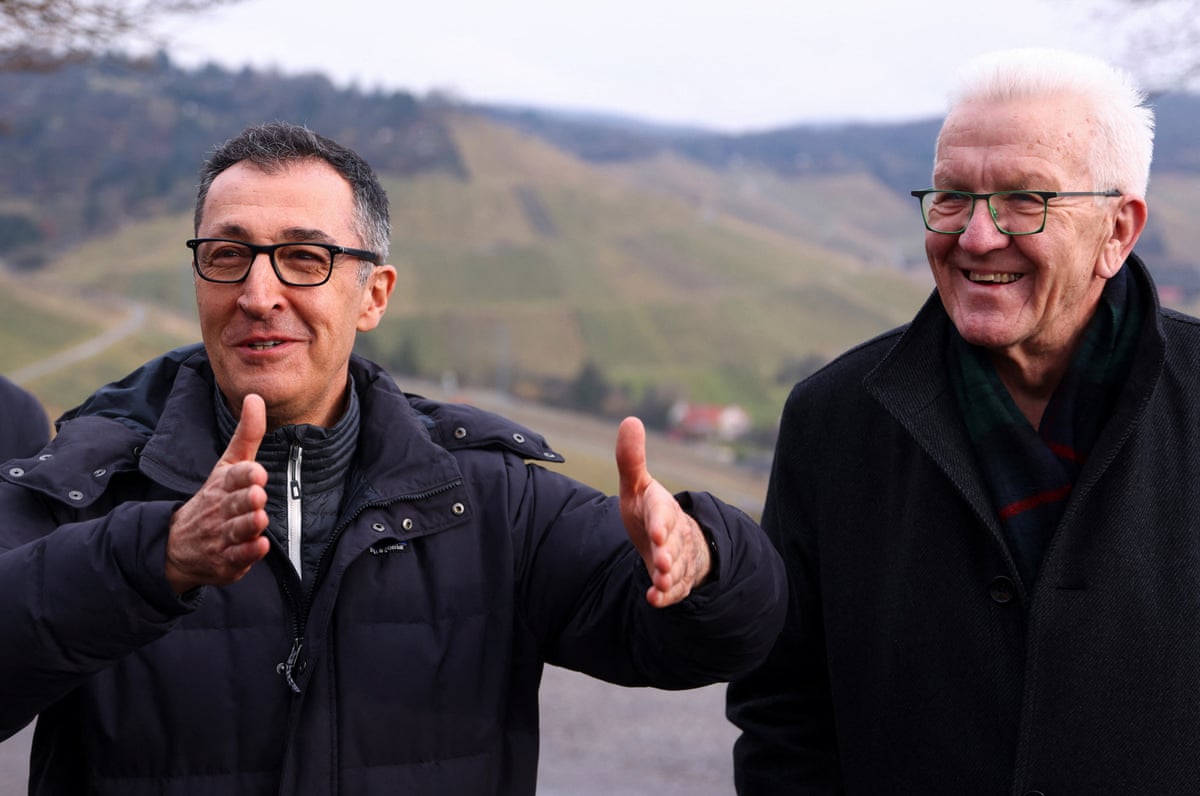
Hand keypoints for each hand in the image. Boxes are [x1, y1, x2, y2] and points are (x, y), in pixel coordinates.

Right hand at [165, 394, 269, 593]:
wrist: (178, 546)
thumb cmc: (214, 498)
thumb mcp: (228, 465)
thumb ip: (247, 435)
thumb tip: (254, 397)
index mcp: (222, 485)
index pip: (233, 477)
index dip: (245, 475)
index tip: (257, 472)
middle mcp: (220, 510)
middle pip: (235, 503)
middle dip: (246, 499)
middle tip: (258, 495)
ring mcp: (221, 536)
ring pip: (237, 531)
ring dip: (249, 525)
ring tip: (259, 519)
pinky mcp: (226, 561)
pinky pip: (238, 558)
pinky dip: (249, 554)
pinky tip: (260, 546)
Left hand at [616, 416, 711, 607]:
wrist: (673, 538)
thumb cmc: (650, 510)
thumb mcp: (637, 486)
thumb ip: (631, 459)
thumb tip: (630, 419)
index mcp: (662, 508)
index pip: (662, 514)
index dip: (661, 523)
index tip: (656, 532)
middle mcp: (674, 533)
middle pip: (674, 544)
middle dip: (669, 554)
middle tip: (662, 562)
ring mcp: (676, 558)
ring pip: (677, 568)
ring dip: (669, 576)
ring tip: (660, 583)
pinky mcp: (674, 579)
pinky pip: (674, 589)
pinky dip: (665, 596)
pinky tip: (654, 599)